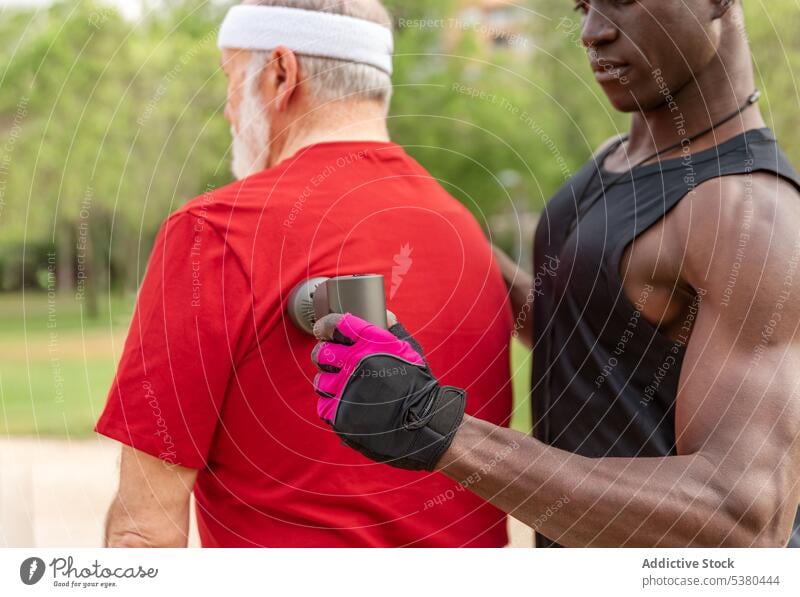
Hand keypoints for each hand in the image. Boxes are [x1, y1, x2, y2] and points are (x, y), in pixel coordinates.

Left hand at [311, 313, 465, 470]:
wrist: (422, 423)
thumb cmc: (417, 385)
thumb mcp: (409, 349)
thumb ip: (392, 330)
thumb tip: (384, 315)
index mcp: (371, 342)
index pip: (335, 325)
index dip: (325, 326)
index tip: (322, 330)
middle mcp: (355, 362)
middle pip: (322, 352)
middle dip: (324, 355)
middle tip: (331, 360)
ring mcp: (345, 388)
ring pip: (320, 380)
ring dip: (328, 381)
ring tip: (341, 385)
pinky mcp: (340, 413)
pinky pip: (323, 404)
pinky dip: (332, 403)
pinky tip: (346, 402)